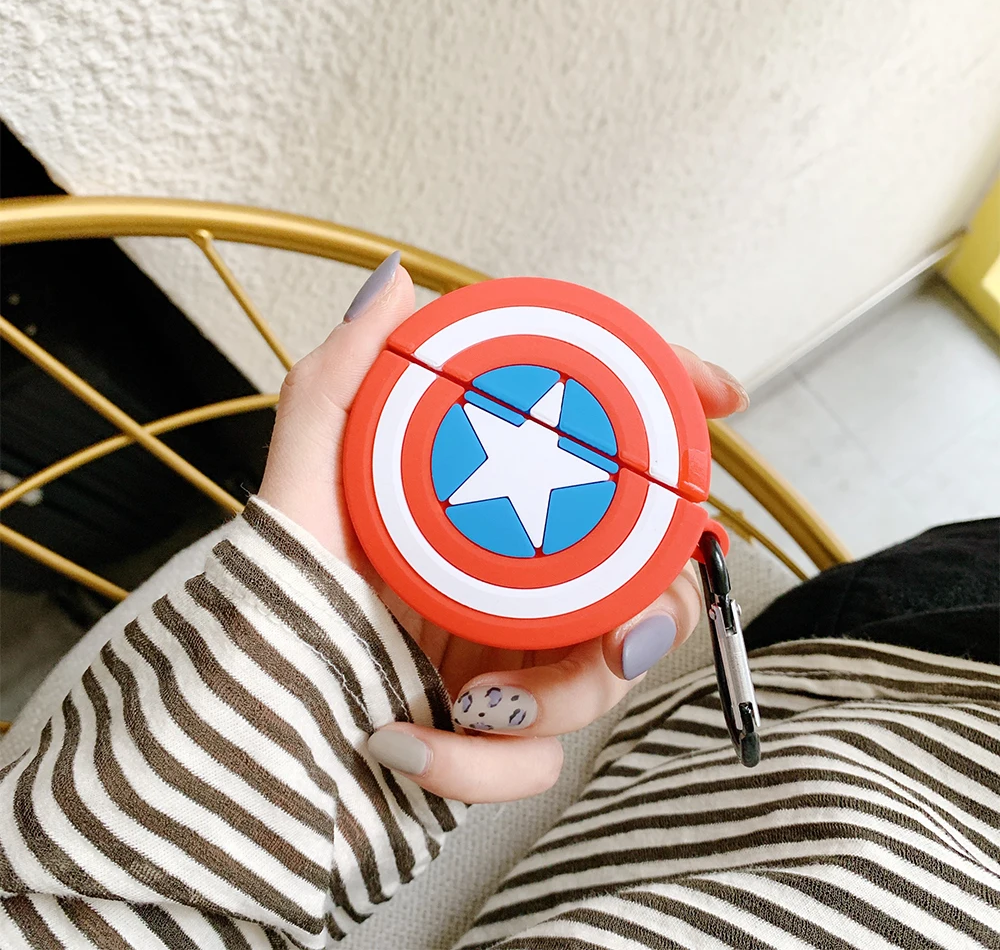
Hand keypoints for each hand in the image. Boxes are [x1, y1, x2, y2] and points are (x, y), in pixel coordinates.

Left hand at [259, 254, 747, 802]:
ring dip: (566, 694)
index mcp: (499, 519)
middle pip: (646, 579)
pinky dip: (476, 767)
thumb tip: (393, 286)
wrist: (245, 725)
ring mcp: (517, 665)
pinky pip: (536, 767)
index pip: (608, 468)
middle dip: (661, 600)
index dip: (674, 425)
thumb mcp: (303, 487)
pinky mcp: (497, 741)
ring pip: (610, 678)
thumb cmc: (279, 603)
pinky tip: (404, 740)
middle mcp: (521, 588)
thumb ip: (337, 384)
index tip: (720, 397)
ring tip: (482, 695)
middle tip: (624, 619)